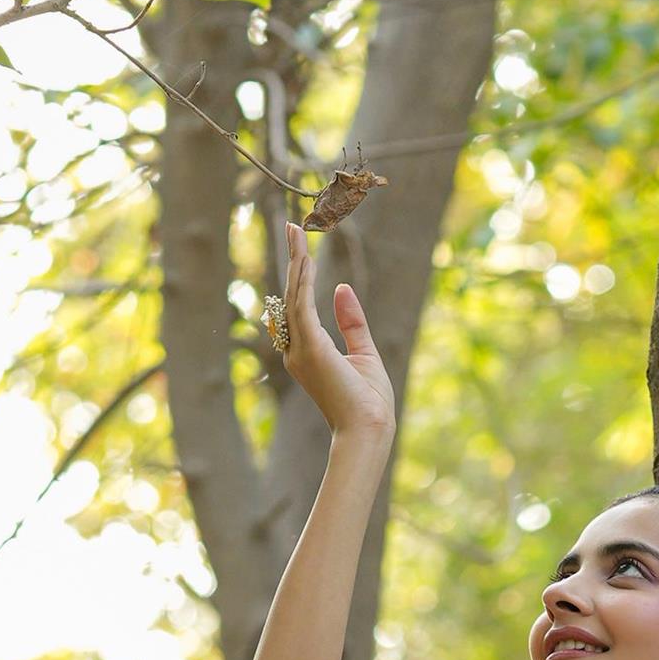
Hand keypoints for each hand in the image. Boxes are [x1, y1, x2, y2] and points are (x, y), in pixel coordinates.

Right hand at [272, 218, 393, 440]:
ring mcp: (300, 351)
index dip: (298, 276)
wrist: (369, 431)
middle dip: (292, 261)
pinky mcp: (312, 349)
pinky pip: (302, 307)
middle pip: (290, 297)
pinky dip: (303, 282)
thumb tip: (340, 288)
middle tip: (293, 228)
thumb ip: (352, 322)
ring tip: (297, 233)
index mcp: (307, 353)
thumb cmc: (368, 403)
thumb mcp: (364, 354)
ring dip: (295, 264)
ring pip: (293, 297)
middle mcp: (296, 351)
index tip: (301, 248)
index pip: (298, 307)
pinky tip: (307, 258)